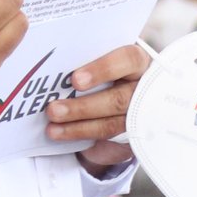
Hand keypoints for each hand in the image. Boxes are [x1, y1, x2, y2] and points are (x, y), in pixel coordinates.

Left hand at [45, 41, 151, 174]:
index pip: (129, 60)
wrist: (118, 97)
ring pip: (112, 123)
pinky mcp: (134, 133)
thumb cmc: (106, 70)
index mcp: (139, 61)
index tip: (75, 80)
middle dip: (83, 106)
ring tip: (52, 126)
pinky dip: (82, 135)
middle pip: (119, 99)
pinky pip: (108, 137)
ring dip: (78, 126)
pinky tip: (62, 133)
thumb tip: (55, 66)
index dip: (103, 70)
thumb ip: (87, 59)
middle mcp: (144, 86)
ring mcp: (141, 113)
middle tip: (53, 109)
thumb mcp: (100, 58)